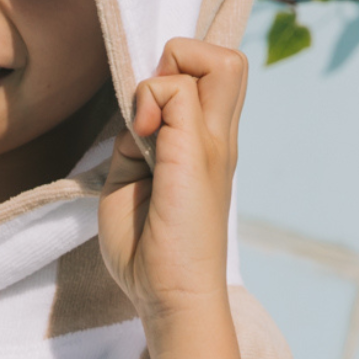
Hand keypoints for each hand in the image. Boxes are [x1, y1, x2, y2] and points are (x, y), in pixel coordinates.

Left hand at [96, 38, 246, 333]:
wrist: (169, 298)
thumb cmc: (148, 253)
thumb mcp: (131, 181)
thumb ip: (135, 142)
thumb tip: (137, 113)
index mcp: (206, 147)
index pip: (213, 78)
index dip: (177, 76)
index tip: (144, 119)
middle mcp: (218, 140)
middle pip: (228, 60)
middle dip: (183, 60)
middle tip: (152, 110)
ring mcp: (213, 146)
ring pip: (219, 61)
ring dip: (167, 78)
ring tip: (144, 130)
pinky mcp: (196, 155)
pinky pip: (178, 89)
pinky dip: (149, 99)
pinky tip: (138, 141)